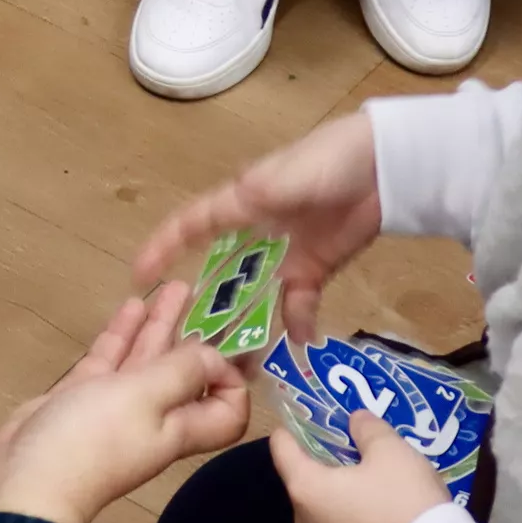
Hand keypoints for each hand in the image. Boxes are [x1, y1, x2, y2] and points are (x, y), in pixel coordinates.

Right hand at [0, 284, 250, 522]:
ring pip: (144, 361)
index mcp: (178, 426)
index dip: (231, 380)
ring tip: (172, 287)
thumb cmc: (93, 441)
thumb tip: (212, 356)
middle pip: (183, 373)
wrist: (25, 482)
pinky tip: (131, 305)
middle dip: (194, 335)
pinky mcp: (79, 400)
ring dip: (159, 326)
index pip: (225, 410)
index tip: (228, 344)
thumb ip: (181, 372)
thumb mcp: (145, 398)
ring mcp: (113, 408)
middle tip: (205, 294)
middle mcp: (152, 417)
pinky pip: (109, 362)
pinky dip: (121, 335)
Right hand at [130, 112, 384, 344]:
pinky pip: (299, 302)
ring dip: (246, 326)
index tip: (137, 277)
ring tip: (236, 363)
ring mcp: (286, 253)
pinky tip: (297, 343)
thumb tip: (228, 209)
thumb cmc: (329, 159)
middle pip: (221, 274)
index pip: (191, 226)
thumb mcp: (288, 173)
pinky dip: (297, 323)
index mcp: (241, 203)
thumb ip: (259, 195)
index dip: (162, 248)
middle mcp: (257, 232)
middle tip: (188, 345)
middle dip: (204, 307)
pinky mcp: (316, 267)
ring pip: (255, 297)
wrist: (384, 164)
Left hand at [273, 408, 453, 522]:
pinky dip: (352, 501)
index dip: (293, 424)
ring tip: (372, 460)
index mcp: (305, 487)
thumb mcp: (389, 450)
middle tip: (350, 432)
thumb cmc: (402, 499)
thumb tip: (355, 421)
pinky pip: (340, 518)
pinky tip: (381, 492)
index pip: (281, 446)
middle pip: (303, 473)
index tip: (312, 409)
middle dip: (324, 451)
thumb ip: (366, 428)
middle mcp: (305, 517)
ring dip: (342, 477)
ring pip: (324, 497)